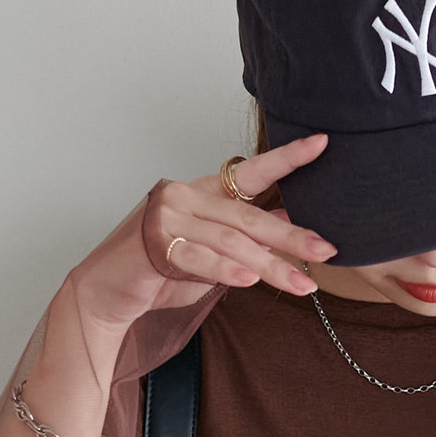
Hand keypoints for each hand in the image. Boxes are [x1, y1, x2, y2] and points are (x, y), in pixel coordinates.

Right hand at [71, 136, 336, 330]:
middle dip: (291, 236)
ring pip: (231, 242)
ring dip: (270, 266)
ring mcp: (169, 217)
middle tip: (326, 250)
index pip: (251, 172)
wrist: (110, 292)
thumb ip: (247, 238)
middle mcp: (187, 197)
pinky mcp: (155, 244)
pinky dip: (226, 270)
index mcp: (203, 193)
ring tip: (301, 284)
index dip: (286, 159)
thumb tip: (293, 223)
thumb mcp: (214, 253)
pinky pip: (199, 258)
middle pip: (249, 217)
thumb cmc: (161, 272)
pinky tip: (250, 279)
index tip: (321, 144)